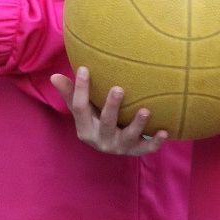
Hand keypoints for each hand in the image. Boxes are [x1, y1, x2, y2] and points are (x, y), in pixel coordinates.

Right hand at [49, 66, 167, 155]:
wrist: (111, 144)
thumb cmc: (94, 120)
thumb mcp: (81, 110)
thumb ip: (70, 94)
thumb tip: (54, 76)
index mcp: (84, 129)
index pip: (79, 108)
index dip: (81, 88)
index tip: (84, 68)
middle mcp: (101, 140)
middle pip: (106, 123)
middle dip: (112, 107)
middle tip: (118, 88)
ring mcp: (119, 147)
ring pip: (128, 136)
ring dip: (137, 124)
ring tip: (146, 110)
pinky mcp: (136, 151)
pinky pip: (147, 148)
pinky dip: (156, 141)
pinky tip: (165, 132)